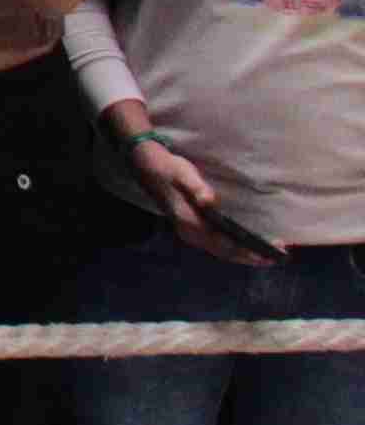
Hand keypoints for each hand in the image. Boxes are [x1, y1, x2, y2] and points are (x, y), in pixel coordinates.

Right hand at [133, 133, 279, 268]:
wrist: (146, 166)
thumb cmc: (169, 168)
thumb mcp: (183, 174)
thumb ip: (197, 188)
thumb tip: (210, 201)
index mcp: (189, 223)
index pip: (223, 243)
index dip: (246, 251)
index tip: (266, 254)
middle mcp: (190, 233)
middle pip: (225, 252)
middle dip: (251, 256)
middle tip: (277, 257)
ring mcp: (191, 233)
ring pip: (222, 251)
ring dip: (244, 255)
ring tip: (268, 255)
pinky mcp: (193, 229)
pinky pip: (218, 245)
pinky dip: (235, 249)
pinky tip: (247, 246)